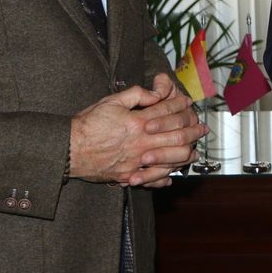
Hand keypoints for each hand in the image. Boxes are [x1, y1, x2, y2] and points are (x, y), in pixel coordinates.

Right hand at [69, 73, 207, 186]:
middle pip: (177, 137)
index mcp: (138, 122)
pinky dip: (165, 178)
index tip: (189, 105)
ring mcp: (136, 162)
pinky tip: (172, 175)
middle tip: (202, 129)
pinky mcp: (128, 176)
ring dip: (186, 155)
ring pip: (171, 160)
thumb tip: (155, 93)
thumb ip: (136, 94)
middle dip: (193, 131)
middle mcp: (141, 143)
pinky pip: (153, 179)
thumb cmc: (88, 124)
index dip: (181, 106)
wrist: (68, 150)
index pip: (168, 112)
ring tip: (194, 151)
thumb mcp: (111, 101)